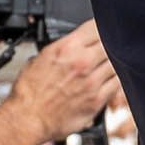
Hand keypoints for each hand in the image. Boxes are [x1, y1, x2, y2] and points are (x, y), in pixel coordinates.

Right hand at [4, 21, 120, 144]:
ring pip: (118, 63)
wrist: (27, 118)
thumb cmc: (29, 91)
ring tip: (107, 65)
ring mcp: (92, 81)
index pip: (97, 27)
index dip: (103, 27)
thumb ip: (65, 47)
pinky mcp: (97, 100)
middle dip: (111, 44)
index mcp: (67, 48)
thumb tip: (78, 43)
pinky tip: (110, 80)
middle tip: (108, 48)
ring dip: (116, 62)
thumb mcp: (41, 57)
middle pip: (112, 44)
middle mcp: (82, 62)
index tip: (104, 29)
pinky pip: (117, 84)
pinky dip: (117, 80)